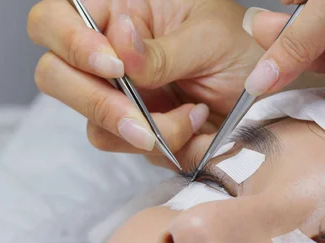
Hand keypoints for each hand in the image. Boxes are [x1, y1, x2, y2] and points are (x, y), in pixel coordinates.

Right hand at [27, 0, 262, 168]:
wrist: (270, 92)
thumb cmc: (242, 46)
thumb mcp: (208, 38)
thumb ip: (160, 50)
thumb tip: (118, 43)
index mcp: (120, 12)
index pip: (55, 19)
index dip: (70, 43)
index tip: (113, 67)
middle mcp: (110, 54)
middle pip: (54, 75)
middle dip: (95, 101)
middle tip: (139, 118)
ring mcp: (120, 95)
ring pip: (90, 122)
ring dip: (138, 129)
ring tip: (192, 116)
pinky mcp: (135, 128)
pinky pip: (125, 146)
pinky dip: (162, 144)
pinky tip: (195, 125)